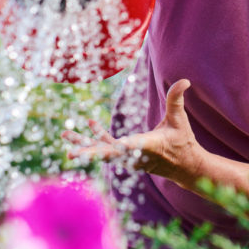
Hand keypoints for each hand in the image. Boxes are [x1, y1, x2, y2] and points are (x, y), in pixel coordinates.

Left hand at [63, 79, 206, 182]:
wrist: (185, 167)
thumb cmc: (183, 142)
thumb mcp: (180, 120)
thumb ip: (177, 100)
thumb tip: (184, 80)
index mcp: (148, 146)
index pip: (130, 147)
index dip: (118, 146)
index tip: (104, 149)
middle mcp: (134, 155)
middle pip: (108, 155)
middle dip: (89, 154)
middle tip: (71, 154)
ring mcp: (128, 157)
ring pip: (102, 152)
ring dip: (83, 144)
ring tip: (64, 135)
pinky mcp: (127, 155)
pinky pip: (108, 146)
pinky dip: (97, 136)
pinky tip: (88, 123)